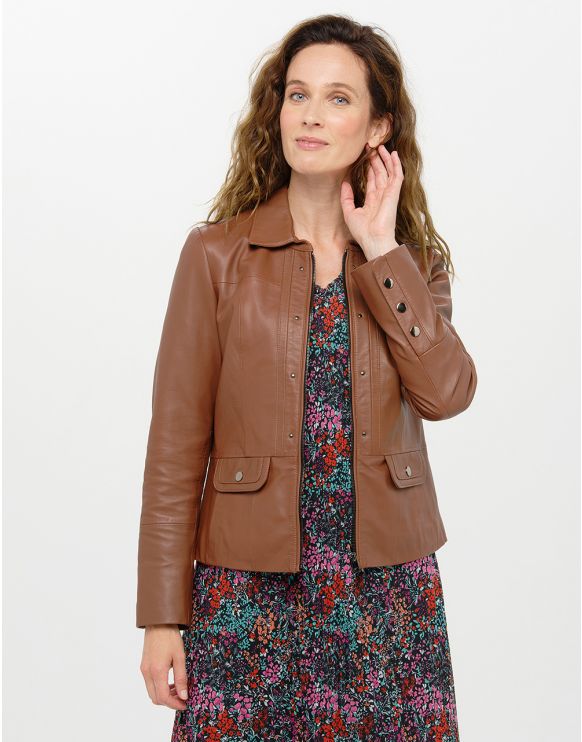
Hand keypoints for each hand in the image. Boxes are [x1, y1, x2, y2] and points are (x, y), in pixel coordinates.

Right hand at [140, 625, 188, 710]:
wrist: (158, 623)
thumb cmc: (170, 637)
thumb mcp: (180, 657)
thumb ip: (181, 678)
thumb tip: (183, 696)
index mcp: (157, 671)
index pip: (163, 697)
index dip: (174, 704)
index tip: (184, 704)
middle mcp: (147, 672)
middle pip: (155, 698)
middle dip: (169, 702)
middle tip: (182, 698)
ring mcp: (144, 670)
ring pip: (152, 692)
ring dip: (164, 695)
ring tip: (177, 690)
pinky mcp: (143, 666)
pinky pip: (150, 683)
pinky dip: (159, 687)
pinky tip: (170, 682)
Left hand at [340, 143, 403, 260]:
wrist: (373, 240)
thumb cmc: (362, 232)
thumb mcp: (349, 212)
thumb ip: (346, 197)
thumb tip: (344, 182)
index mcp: (372, 200)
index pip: (372, 180)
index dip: (368, 167)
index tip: (364, 156)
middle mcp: (381, 196)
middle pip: (380, 173)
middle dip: (376, 160)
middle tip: (371, 146)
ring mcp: (389, 194)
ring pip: (388, 172)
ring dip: (385, 159)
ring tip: (381, 146)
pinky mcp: (394, 193)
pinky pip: (397, 176)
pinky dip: (396, 165)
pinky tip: (393, 155)